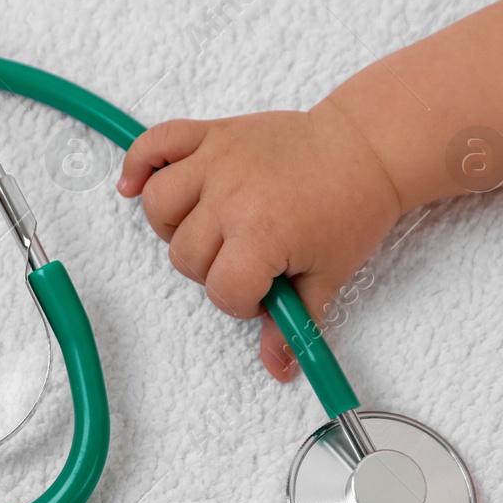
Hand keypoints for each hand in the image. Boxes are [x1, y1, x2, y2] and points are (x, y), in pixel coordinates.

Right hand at [115, 99, 403, 380]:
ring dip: (174, 226)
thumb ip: (293, 324)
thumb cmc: (352, 208)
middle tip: (247, 258)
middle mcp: (230, 195)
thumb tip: (277, 368)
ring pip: (159, 205)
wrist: (369, 147)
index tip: (264, 289)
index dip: (241, 300)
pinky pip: (156, 143)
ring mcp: (217, 160)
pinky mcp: (212, 134)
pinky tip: (133, 186)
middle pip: (185, 255)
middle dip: (213, 268)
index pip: (221, 290)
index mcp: (261, 234)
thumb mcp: (328, 275)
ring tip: (205, 229)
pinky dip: (138, 163)